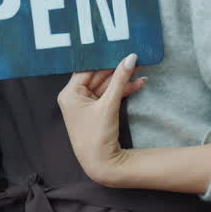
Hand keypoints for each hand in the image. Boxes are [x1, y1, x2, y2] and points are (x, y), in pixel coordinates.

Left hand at [57, 53, 146, 186]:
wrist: (101, 165)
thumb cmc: (97, 136)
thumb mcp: (109, 105)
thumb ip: (120, 80)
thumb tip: (130, 58)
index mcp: (69, 93)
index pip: (86, 69)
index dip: (103, 57)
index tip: (116, 46)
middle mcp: (75, 97)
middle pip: (97, 76)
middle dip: (116, 68)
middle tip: (132, 55)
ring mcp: (86, 105)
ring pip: (106, 86)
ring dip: (123, 79)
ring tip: (141, 67)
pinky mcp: (97, 111)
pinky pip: (110, 96)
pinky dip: (123, 91)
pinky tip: (139, 83)